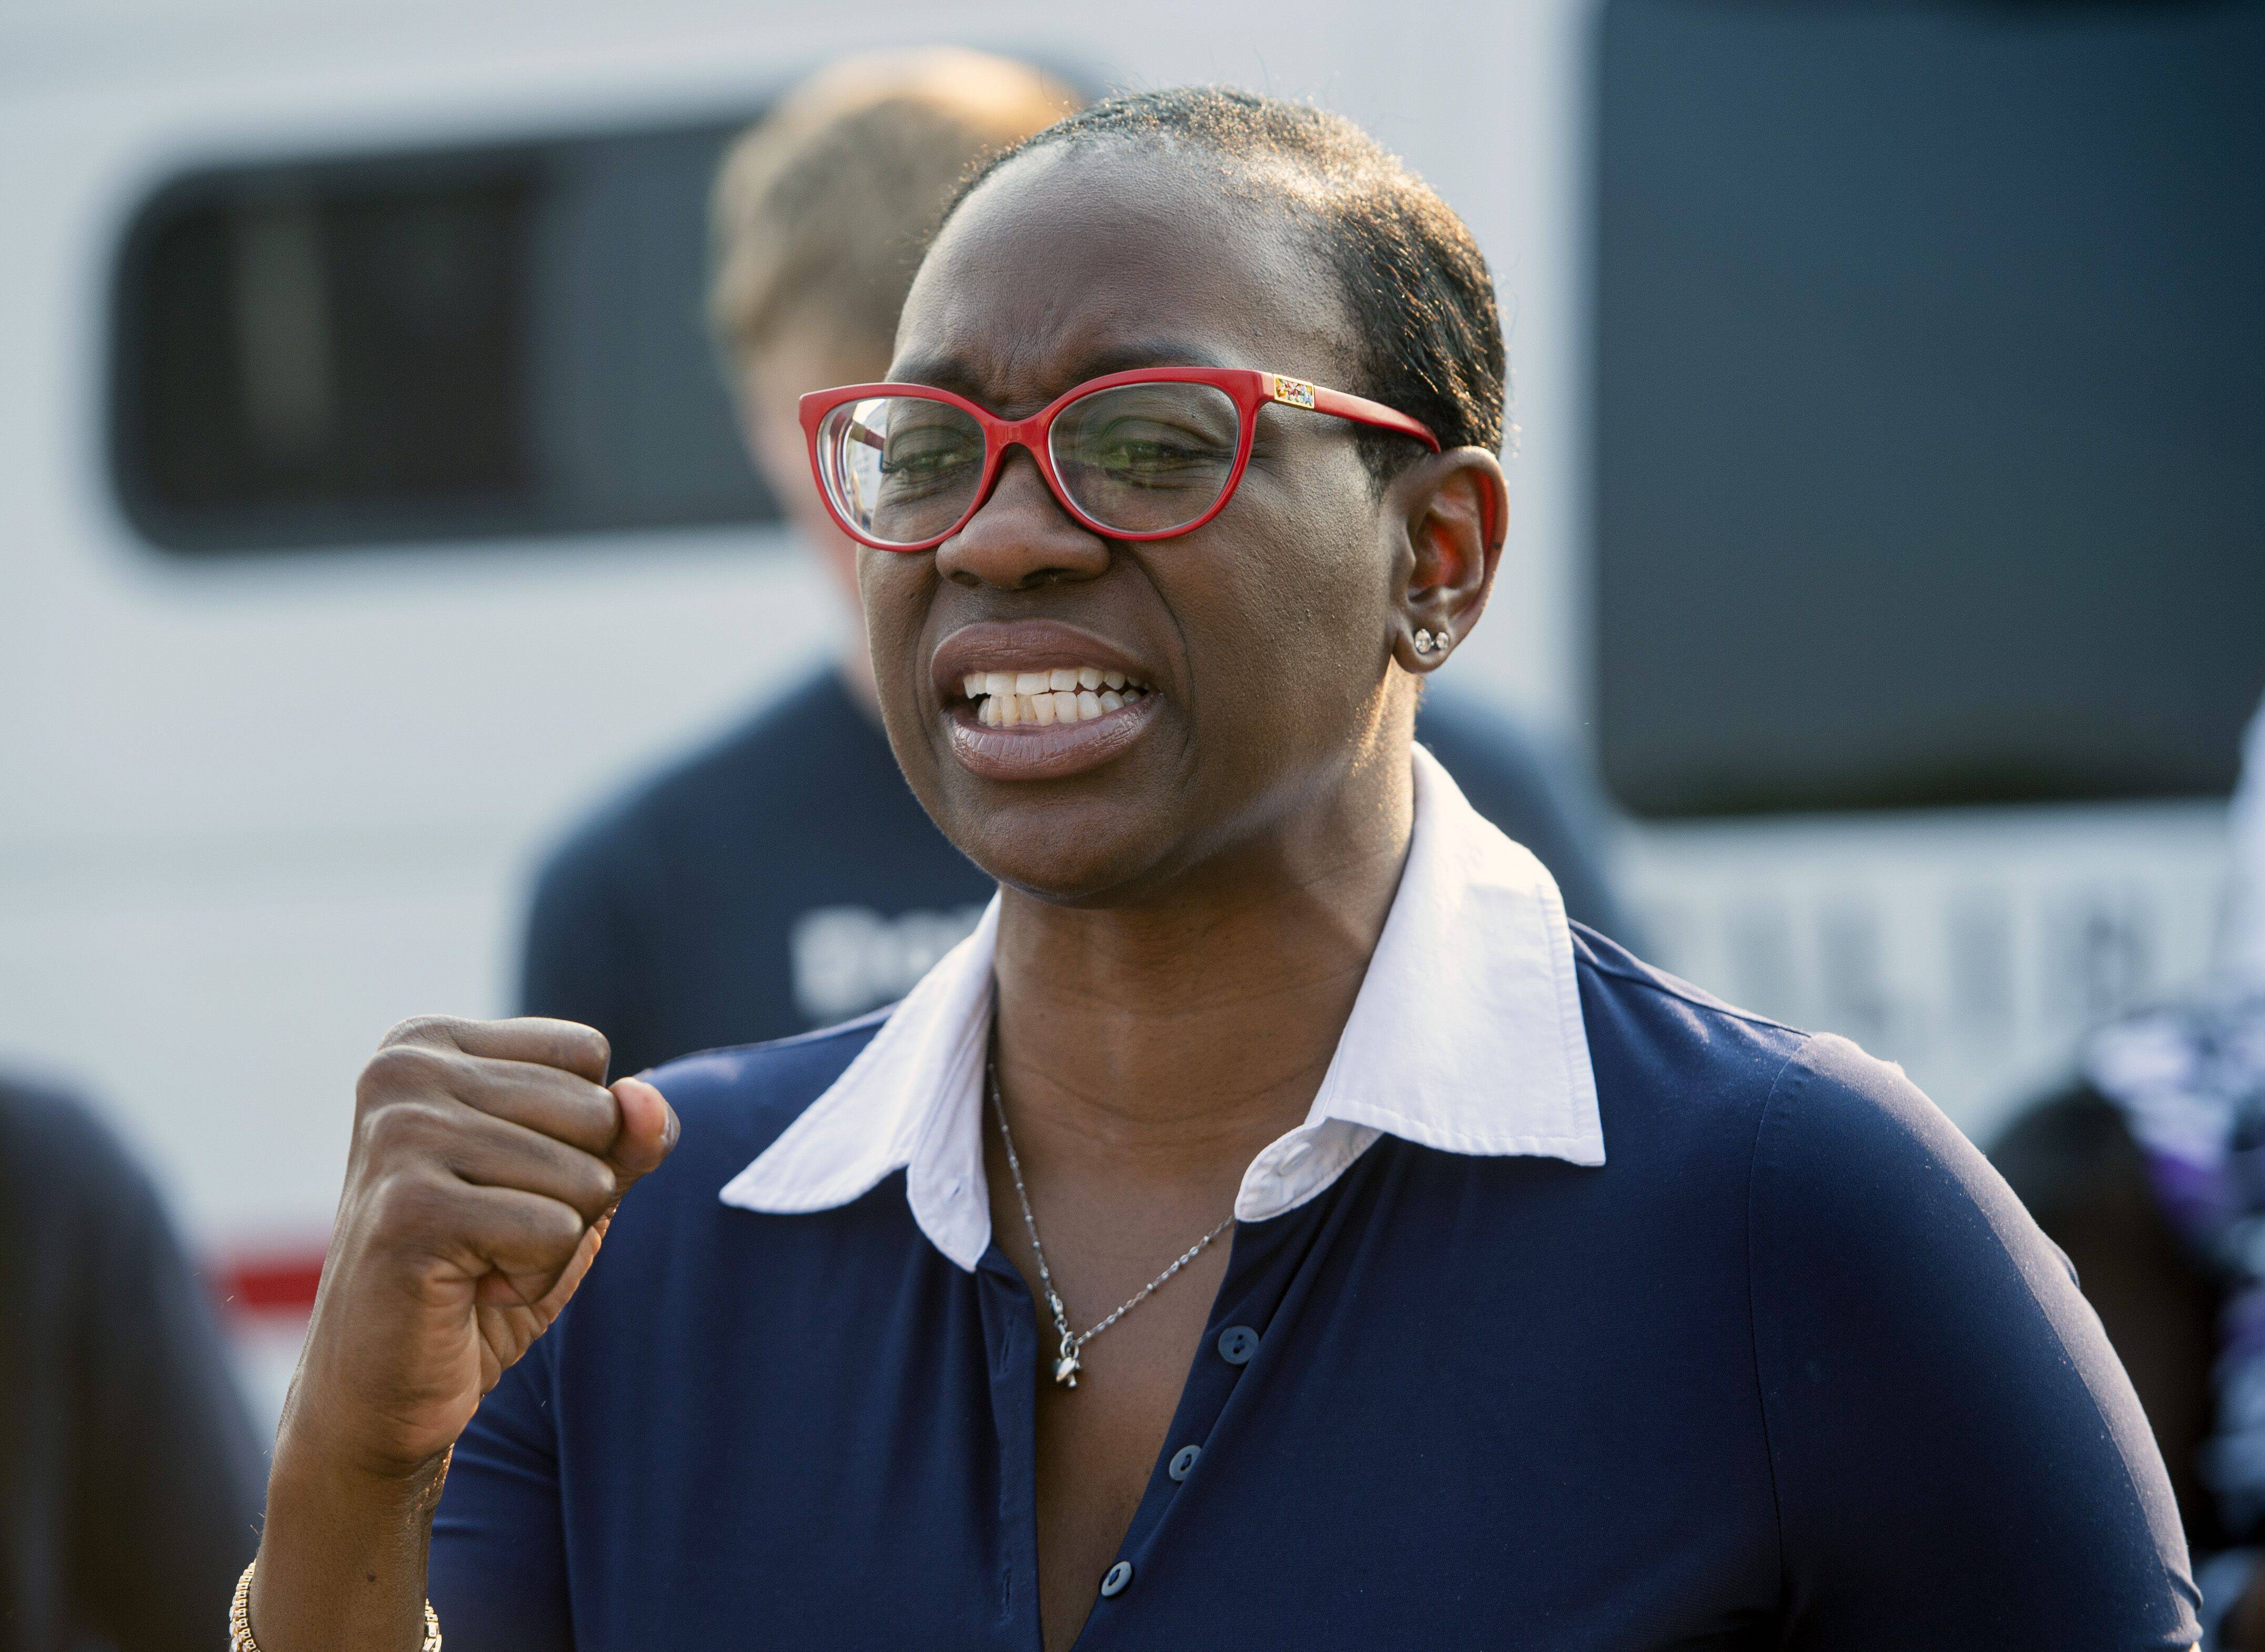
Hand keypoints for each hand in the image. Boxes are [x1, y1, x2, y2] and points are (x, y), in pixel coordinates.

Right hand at [278, 1016, 677, 1481]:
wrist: (383, 1385)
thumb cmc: (481, 1270)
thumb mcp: (573, 1184)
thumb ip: (627, 1132)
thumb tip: (647, 1099)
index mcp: (427, 1043)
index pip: (584, 1053)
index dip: (580, 1133)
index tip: (504, 1181)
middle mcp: (402, 1072)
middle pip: (595, 1112)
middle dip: (573, 1191)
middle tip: (493, 1231)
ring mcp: (398, 1136)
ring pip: (584, 1177)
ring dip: (553, 1243)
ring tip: (479, 1260)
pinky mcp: (408, 1211)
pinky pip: (555, 1233)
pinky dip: (533, 1279)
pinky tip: (468, 1290)